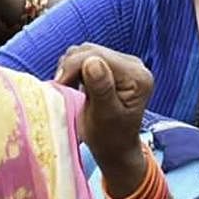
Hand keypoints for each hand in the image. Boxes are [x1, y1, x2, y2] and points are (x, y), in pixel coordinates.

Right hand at [55, 45, 153, 173]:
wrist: (115, 147)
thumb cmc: (111, 138)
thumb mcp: (105, 117)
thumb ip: (101, 89)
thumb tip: (92, 62)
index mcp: (137, 77)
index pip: (99, 57)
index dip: (74, 67)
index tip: (60, 86)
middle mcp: (133, 65)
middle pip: (92, 51)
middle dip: (71, 67)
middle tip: (61, 88)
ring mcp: (123, 64)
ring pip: (86, 51)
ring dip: (71, 68)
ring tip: (68, 88)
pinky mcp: (111, 66)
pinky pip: (86, 57)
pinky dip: (74, 69)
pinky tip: (73, 85)